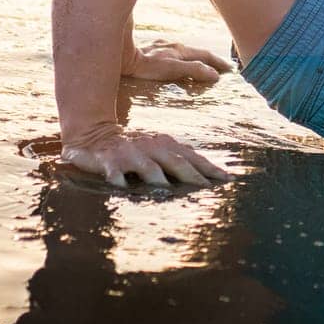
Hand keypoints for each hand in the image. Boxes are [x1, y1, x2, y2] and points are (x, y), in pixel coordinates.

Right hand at [61, 123, 230, 188]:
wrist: (96, 134)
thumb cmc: (135, 148)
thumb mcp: (158, 149)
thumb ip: (178, 159)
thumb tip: (207, 176)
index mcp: (166, 144)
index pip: (192, 157)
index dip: (209, 168)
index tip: (227, 178)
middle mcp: (151, 147)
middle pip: (176, 162)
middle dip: (192, 175)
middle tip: (205, 188)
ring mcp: (131, 154)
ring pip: (147, 167)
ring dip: (157, 177)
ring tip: (166, 189)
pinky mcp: (109, 161)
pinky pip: (114, 172)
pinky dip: (118, 179)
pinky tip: (120, 187)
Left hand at [121, 38, 232, 83]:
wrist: (122, 58)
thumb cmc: (146, 66)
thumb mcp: (172, 69)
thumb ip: (193, 70)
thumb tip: (214, 75)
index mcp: (182, 50)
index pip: (206, 55)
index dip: (219, 62)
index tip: (231, 69)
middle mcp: (174, 46)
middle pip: (197, 52)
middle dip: (211, 60)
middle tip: (222, 68)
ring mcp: (162, 47)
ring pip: (184, 52)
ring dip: (196, 59)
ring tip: (201, 66)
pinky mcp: (151, 51)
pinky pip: (171, 54)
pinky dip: (180, 59)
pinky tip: (174, 62)